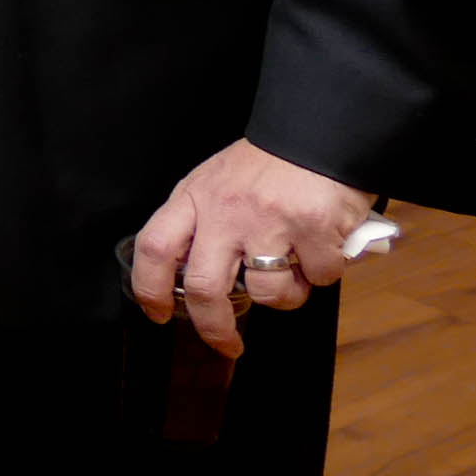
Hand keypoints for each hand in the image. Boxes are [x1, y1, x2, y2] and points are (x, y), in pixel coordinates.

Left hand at [130, 138, 377, 357]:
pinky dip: (326, 273)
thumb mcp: (216, 182)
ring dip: (287, 298)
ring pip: (269, 293)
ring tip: (296, 275)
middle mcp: (225, 211)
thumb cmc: (268, 164)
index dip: (149, 288)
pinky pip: (320, 277)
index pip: (154, 247)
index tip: (157, 315)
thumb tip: (191, 276)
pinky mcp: (312, 228)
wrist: (318, 131)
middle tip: (228, 343)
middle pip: (203, 287)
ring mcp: (268, 221)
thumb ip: (201, 222)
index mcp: (194, 197)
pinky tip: (327, 247)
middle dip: (214, 327)